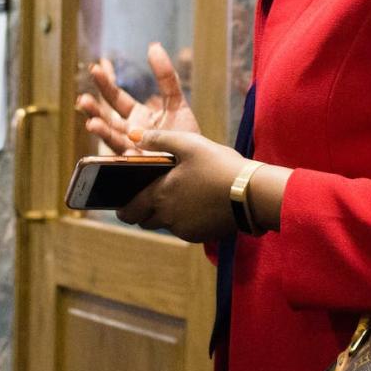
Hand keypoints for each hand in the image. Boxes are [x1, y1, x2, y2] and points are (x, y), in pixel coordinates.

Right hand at [76, 42, 200, 153]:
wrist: (200, 161)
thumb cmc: (187, 134)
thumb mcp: (177, 101)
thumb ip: (166, 76)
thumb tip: (153, 46)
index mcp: (137, 117)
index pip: (116, 98)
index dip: (105, 84)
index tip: (95, 69)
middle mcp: (130, 133)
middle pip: (106, 119)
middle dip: (94, 110)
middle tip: (82, 99)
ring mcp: (132, 150)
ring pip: (111, 139)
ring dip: (101, 131)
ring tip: (91, 123)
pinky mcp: (138, 166)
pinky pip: (125, 159)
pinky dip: (119, 153)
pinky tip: (119, 149)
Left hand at [114, 128, 247, 242]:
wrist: (251, 193)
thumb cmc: (218, 164)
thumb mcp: (188, 144)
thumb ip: (159, 139)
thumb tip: (133, 134)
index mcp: (160, 195)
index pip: (129, 210)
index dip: (122, 209)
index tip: (119, 206)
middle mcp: (168, 216)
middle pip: (143, 221)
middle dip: (140, 214)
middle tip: (144, 202)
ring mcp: (184, 229)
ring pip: (164, 225)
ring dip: (163, 216)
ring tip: (173, 199)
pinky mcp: (200, 236)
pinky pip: (183, 230)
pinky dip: (183, 221)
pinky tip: (195, 205)